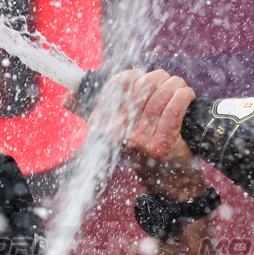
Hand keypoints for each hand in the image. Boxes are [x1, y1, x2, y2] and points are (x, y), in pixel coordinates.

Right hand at [100, 69, 203, 199]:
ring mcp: (138, 141)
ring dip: (175, 85)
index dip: (134, 75)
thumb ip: (88, 112)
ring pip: (160, 95)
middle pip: (142, 86)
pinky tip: (186, 95)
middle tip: (168, 81)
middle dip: (159, 78)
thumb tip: (66, 98)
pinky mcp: (160, 145)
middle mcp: (115, 134)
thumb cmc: (140, 148)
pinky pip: (174, 108)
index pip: (117, 85)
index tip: (143, 77)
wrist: (165, 179)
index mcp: (100, 125)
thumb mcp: (111, 131)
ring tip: (179, 87)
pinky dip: (183, 96)